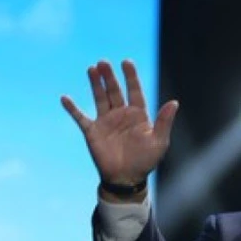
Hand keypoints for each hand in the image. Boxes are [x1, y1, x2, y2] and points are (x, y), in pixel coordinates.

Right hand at [61, 60, 177, 186]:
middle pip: (115, 91)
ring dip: (96, 84)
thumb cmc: (146, 160)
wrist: (126, 178)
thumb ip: (164, 121)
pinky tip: (65, 98)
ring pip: (100, 98)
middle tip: (103, 62)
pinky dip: (73, 109)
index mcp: (139, 114)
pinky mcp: (92, 132)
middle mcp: (122, 114)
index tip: (126, 62)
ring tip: (91, 69)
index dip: (131, 77)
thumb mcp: (159, 141)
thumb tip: (174, 102)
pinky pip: (80, 118)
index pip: (135, 90)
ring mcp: (106, 122)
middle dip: (110, 77)